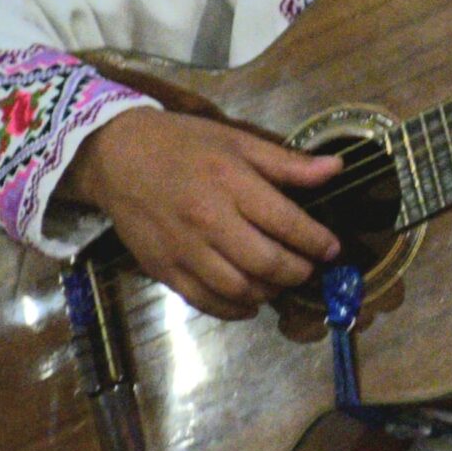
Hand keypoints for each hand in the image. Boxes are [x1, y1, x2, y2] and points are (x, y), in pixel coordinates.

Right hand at [58, 108, 342, 320]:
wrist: (115, 156)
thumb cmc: (183, 145)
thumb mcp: (237, 141)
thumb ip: (287, 162)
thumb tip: (336, 168)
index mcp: (230, 184)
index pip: (286, 223)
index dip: (317, 241)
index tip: (333, 250)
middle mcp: (208, 221)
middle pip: (266, 262)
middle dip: (298, 272)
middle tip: (310, 270)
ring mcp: (183, 249)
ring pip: (238, 288)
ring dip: (269, 292)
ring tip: (281, 283)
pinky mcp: (163, 269)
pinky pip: (205, 301)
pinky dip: (234, 309)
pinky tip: (249, 302)